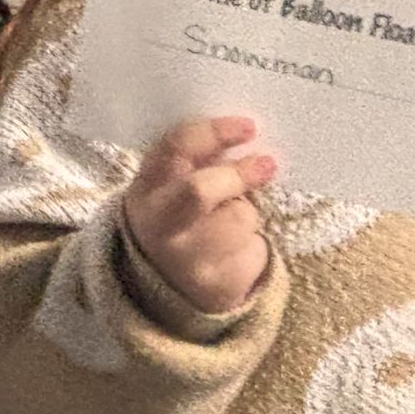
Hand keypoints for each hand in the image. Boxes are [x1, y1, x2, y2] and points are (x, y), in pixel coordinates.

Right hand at [122, 116, 277, 316]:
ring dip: (248, 213)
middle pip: (198, 191)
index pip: (175, 149)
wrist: (169, 286)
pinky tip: (235, 251)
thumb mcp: (175, 186)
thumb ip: (201, 161)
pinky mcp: (215, 285)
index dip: (214, 133)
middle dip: (237, 174)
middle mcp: (157, 224)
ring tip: (233, 223)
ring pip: (238, 218)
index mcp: (147, 188)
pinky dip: (253, 244)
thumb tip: (246, 134)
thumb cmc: (180, 220)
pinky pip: (253, 250)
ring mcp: (184, 259)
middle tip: (267, 164)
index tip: (248, 127)